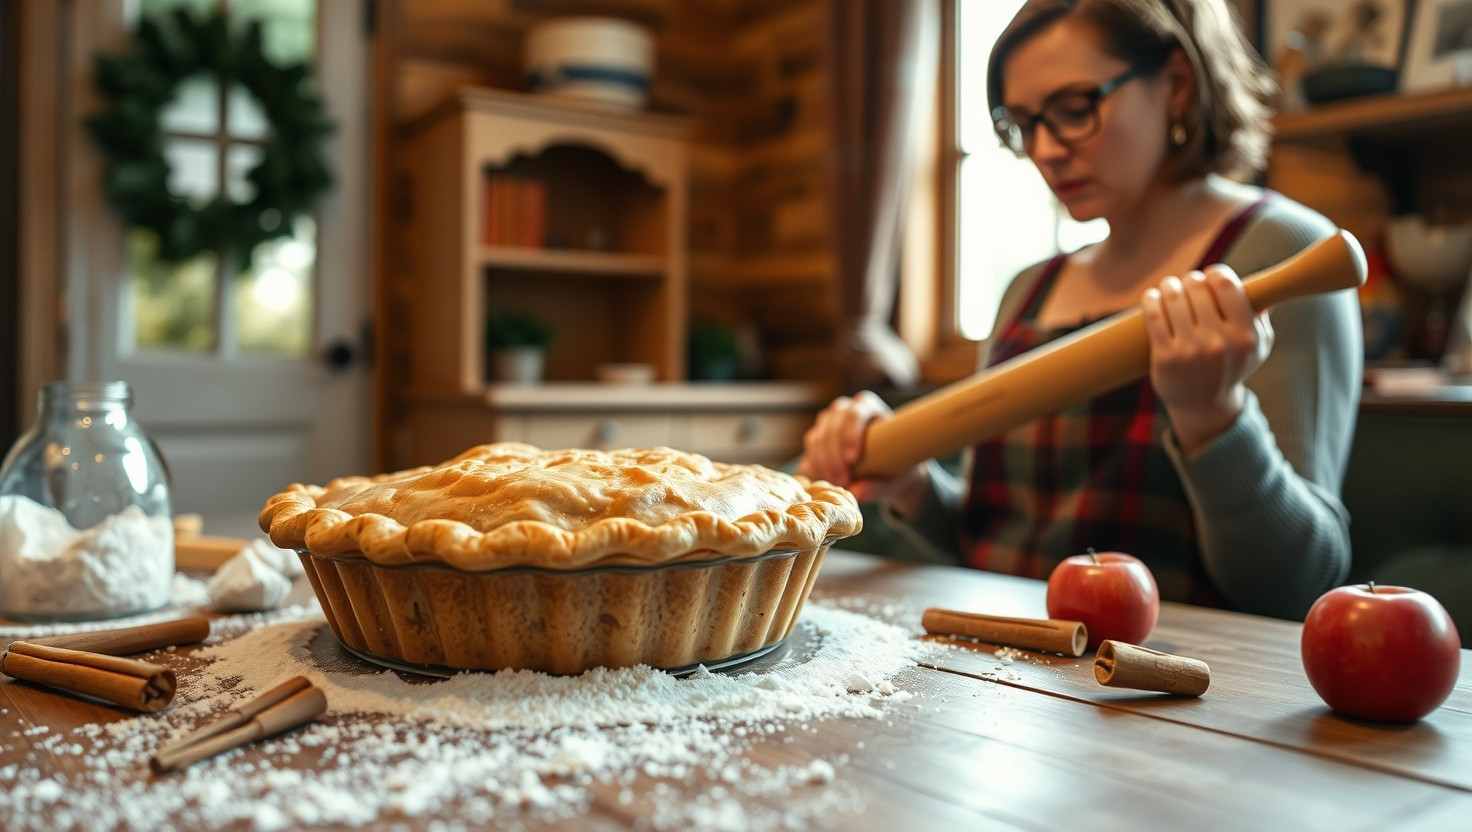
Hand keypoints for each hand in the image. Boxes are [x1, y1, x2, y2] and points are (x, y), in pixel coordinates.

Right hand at [797, 390, 930, 510]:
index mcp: (869, 408)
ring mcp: (828, 424)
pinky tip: (826, 480)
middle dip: (834, 455)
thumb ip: (881, 487)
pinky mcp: (817, 440)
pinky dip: (815, 467)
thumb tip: (857, 491)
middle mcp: (845, 411)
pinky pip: (810, 451)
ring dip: (823, 463)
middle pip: (832, 425)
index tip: (852, 460)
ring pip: (817, 437)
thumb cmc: (898, 471)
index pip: (856, 413)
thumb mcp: (898, 481)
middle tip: (843, 480)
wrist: (888, 474)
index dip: (850, 434)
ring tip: (837, 483)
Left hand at [1140, 266, 1273, 453]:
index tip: (1209, 276)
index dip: (1215, 274)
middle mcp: (1219, 343)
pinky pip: (1154, 315)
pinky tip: (1152, 297)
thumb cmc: (1231, 366)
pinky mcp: (1165, 357)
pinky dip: (1151, 299)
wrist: (1204, 404)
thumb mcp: (1258, 346)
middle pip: (1197, 287)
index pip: (1226, 285)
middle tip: (1187, 285)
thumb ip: (1263, 315)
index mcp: (1246, 336)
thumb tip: (1266, 283)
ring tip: (1169, 288)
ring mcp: (1190, 350)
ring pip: (1173, 297)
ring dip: (1168, 286)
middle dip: (1190, 281)